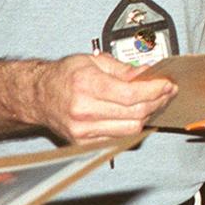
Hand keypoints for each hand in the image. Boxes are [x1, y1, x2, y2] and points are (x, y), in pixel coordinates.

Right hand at [35, 53, 176, 143]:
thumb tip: (148, 73)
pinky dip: (133, 125)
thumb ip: (123, 69)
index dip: (155, 90)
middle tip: (167, 91)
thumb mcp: (93, 61)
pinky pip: (119, 138)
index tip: (167, 84)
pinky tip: (138, 113)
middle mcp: (83, 111)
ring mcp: (83, 131)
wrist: (37, 97)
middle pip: (135, 113)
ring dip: (149, 114)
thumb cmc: (62, 76)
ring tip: (155, 101)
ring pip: (131, 129)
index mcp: (85, 86)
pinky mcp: (84, 144)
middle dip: (157, 101)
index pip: (130, 94)